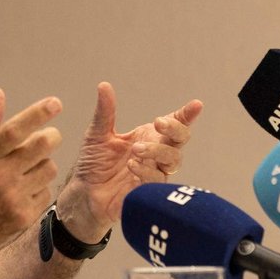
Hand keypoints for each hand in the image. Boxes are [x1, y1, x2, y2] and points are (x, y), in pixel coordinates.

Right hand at [0, 87, 63, 261]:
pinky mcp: (24, 217)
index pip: (15, 130)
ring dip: (44, 166)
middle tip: (50, 137)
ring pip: (49, 168)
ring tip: (28, 172)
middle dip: (52, 137)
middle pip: (42, 145)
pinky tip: (24, 194)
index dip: (37, 114)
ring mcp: (13, 198)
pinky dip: (40, 190)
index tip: (55, 103)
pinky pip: (47, 192)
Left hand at [58, 82, 202, 239]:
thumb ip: (105, 112)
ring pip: (172, 159)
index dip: (187, 115)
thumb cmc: (93, 164)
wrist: (84, 193)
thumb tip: (104, 85)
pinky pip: (157, 179)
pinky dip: (146, 171)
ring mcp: (154, 172)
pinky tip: (131, 166)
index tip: (196, 105)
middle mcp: (156, 153)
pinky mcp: (149, 191)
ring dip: (158, 151)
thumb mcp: (97, 134)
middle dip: (175, 129)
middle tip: (158, 123)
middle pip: (180, 139)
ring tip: (136, 150)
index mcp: (148, 136)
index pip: (173, 123)